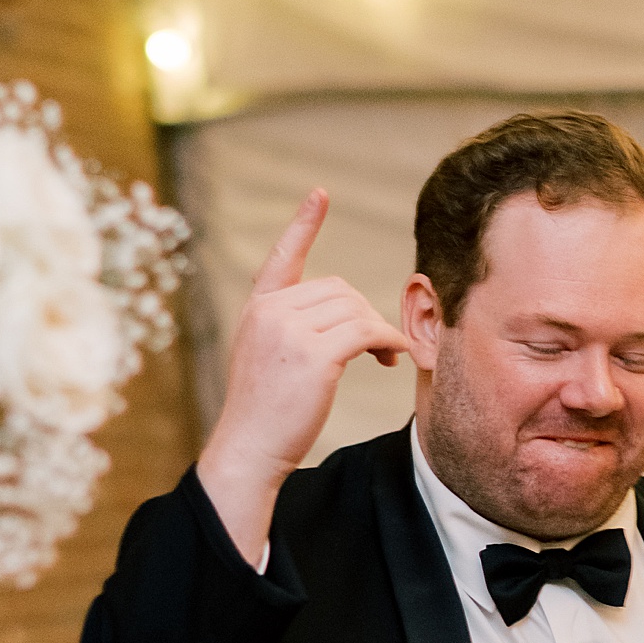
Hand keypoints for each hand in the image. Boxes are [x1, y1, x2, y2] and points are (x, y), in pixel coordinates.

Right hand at [196, 191, 408, 562]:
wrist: (250, 448)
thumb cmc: (266, 413)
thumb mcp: (270, 359)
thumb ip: (296, 330)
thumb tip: (350, 320)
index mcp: (259, 309)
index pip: (284, 256)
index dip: (303, 225)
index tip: (320, 194)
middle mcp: (271, 311)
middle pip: (338, 289)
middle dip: (364, 315)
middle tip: (378, 348)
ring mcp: (289, 330)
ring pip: (355, 309)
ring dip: (378, 332)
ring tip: (384, 358)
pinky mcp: (313, 354)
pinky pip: (366, 332)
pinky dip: (387, 342)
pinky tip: (393, 358)